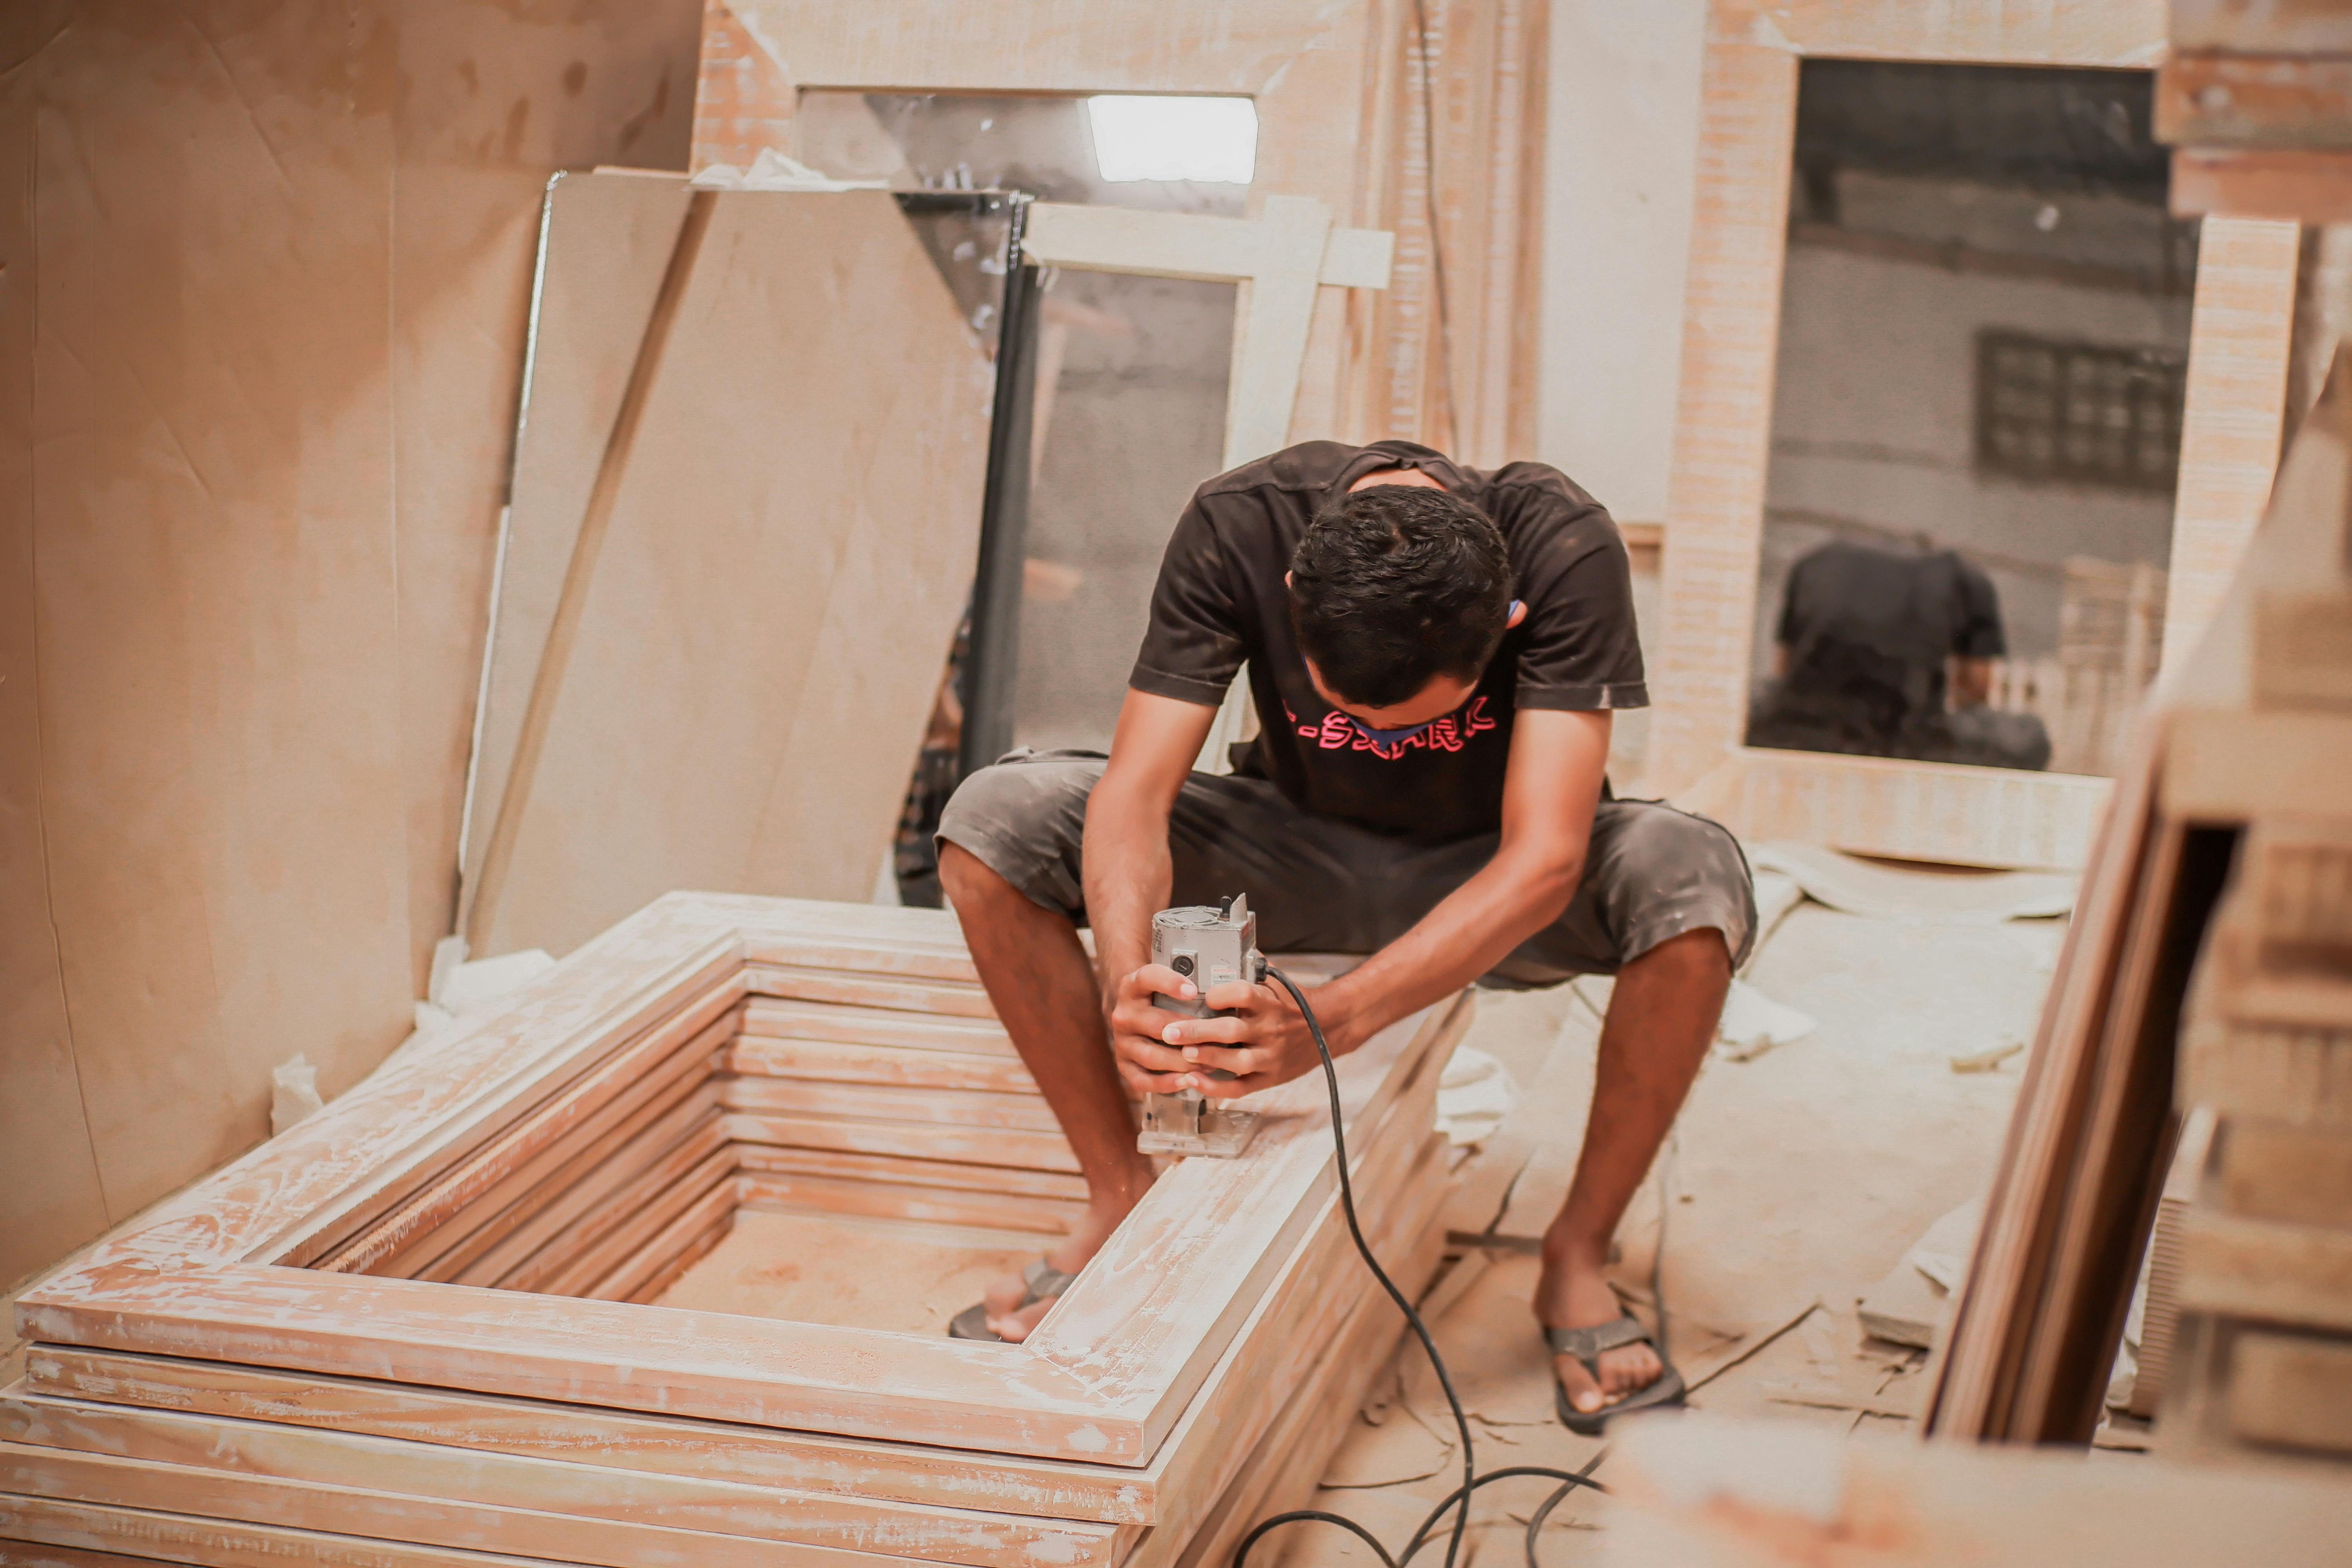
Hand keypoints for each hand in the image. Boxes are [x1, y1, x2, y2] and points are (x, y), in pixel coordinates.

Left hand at [1107, 964, 1324, 1099]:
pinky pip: (1240, 1087)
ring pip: (1235, 1062)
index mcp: (1270, 1002)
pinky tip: (1194, 1080)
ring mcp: (1270, 1056)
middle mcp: (1270, 1029)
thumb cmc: (1293, 1003)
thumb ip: (1250, 967)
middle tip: (1169, 1031)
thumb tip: (1227, 942)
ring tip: (1183, 1054)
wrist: (1329, 1028)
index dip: (1221, 995)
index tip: (1202, 995)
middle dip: (1198, 1032)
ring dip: (1207, 1058)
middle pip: (1232, 1031)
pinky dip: (1216, 1087)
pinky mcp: (1269, 1078)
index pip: (1244, 994)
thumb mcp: (1277, 981)